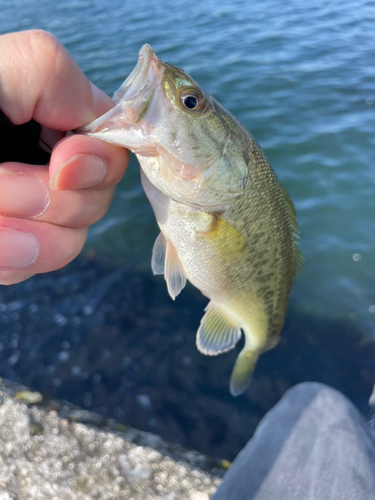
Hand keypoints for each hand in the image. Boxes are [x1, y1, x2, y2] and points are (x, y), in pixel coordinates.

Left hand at [0, 30, 128, 284]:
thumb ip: (48, 77)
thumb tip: (90, 141)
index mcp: (50, 117)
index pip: (111, 149)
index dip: (95, 165)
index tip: (60, 168)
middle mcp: (47, 164)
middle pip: (95, 202)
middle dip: (47, 204)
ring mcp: (30, 206)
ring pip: (67, 241)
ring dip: (26, 242)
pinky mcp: (13, 239)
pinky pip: (30, 263)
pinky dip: (9, 260)